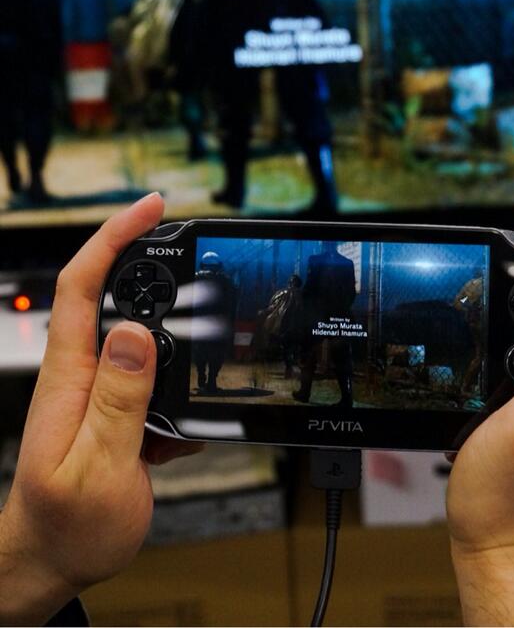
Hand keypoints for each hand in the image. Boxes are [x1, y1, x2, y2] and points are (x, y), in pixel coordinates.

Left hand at [0, 193, 201, 625]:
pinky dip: (179, 386)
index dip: (115, 238)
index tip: (152, 210)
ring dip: (176, 334)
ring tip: (205, 346)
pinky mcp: (116, 410)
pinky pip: (151, 378)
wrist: (52, 559)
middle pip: (110, 294)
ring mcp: (99, 391)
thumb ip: (118, 399)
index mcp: (71, 376)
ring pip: (141, 336)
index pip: (83, 285)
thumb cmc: (66, 525)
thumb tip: (134, 334)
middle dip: (148, 261)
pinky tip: (189, 421)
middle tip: (191, 245)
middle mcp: (82, 374)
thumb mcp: (98, 465)